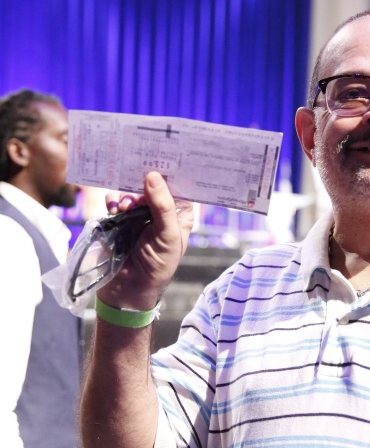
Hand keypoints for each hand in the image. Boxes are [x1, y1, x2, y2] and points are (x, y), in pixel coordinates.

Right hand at [101, 171, 194, 309]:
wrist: (128, 289)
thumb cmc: (157, 265)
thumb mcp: (167, 235)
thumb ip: (162, 206)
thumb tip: (153, 176)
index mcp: (179, 215)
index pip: (179, 187)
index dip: (172, 173)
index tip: (163, 158)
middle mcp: (160, 211)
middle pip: (153, 185)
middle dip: (144, 183)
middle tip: (137, 183)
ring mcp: (138, 214)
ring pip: (132, 192)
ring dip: (127, 196)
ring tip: (125, 207)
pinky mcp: (119, 219)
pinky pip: (115, 201)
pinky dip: (113, 202)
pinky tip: (113, 209)